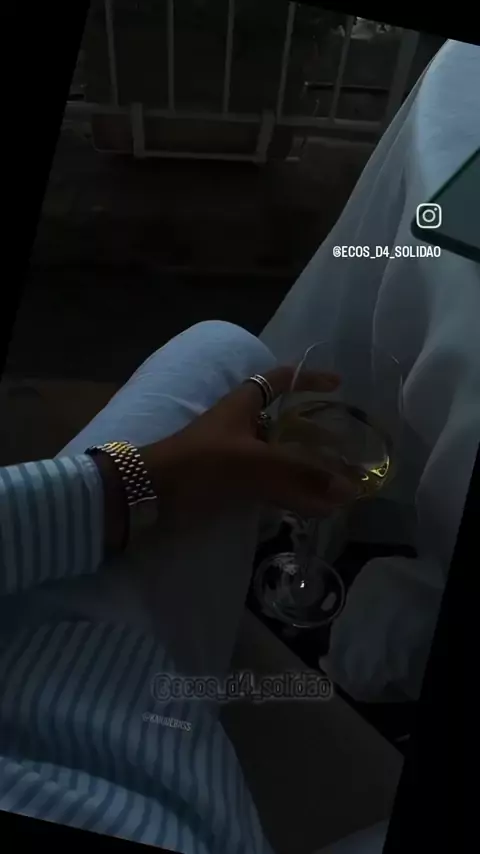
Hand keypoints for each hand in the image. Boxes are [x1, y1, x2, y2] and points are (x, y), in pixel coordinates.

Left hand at [142, 366, 358, 521]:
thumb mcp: (255, 463)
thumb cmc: (202, 463)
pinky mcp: (227, 481)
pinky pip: (268, 483)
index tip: (337, 385)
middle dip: (314, 435)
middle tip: (344, 447)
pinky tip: (310, 507)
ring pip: (278, 457)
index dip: (308, 378)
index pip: (281, 379)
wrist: (152, 493)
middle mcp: (241, 424)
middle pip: (284, 422)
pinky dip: (290, 492)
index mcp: (244, 403)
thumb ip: (302, 475)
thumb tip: (348, 490)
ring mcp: (234, 454)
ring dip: (305, 469)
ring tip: (336, 484)